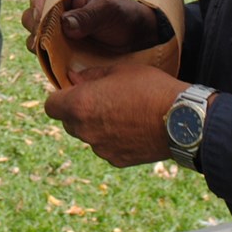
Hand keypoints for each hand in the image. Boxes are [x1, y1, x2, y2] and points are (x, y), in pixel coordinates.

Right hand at [21, 0, 164, 55]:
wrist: (138, 39)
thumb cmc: (124, 16)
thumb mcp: (109, 10)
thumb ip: (88, 16)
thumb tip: (64, 24)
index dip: (37, 1)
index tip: (42, 15)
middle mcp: (57, 11)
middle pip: (32, 14)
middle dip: (34, 24)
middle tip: (42, 35)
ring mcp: (57, 33)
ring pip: (34, 35)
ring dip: (36, 42)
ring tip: (44, 49)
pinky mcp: (60, 52)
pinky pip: (45, 54)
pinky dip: (45, 58)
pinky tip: (51, 61)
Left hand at [46, 61, 182, 166]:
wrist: (181, 120)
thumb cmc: (151, 88)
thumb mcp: (120, 70)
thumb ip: (91, 75)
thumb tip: (73, 78)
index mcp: (80, 105)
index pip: (50, 106)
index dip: (60, 97)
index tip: (75, 91)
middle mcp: (85, 130)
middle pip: (68, 122)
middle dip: (78, 111)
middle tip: (103, 99)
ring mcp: (100, 148)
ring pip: (88, 136)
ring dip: (96, 126)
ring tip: (123, 113)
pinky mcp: (116, 160)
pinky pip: (106, 148)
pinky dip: (113, 140)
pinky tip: (133, 129)